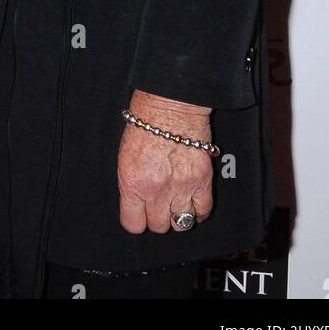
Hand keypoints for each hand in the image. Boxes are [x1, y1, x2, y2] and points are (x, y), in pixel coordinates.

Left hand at [118, 89, 213, 234]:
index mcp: (132, 183)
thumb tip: (138, 205)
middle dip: (158, 216)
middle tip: (159, 202)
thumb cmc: (144, 123)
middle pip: (159, 226)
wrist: (170, 103)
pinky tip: (193, 200)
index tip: (139, 215)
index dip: (137, 220)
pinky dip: (199, 210)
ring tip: (176, 201)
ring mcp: (181, 187)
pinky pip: (203, 211)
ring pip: (181, 223)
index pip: (133, 224)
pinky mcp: (202, 181)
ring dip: (178, 215)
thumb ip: (131, 185)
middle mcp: (156, 190)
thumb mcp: (125, 156)